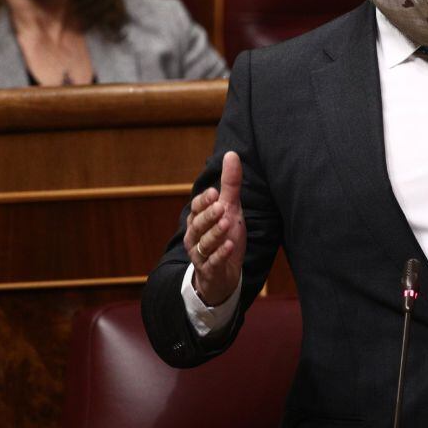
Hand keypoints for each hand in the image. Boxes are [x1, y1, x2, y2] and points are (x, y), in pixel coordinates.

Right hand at [184, 151, 246, 305]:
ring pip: (205, 243)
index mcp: (197, 219)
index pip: (197, 208)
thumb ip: (230, 184)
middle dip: (209, 216)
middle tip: (221, 207)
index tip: (214, 192)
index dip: (204, 201)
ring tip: (227, 225)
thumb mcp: (230, 208)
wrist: (223, 273)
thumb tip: (232, 154)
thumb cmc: (224, 235)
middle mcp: (195, 236)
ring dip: (215, 234)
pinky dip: (221, 255)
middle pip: (198, 225)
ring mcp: (201, 254)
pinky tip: (230, 247)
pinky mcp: (210, 270)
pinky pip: (213, 262)